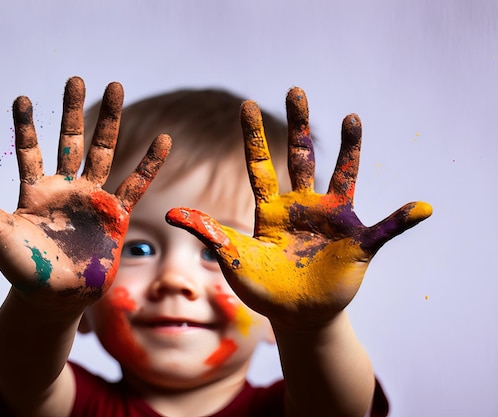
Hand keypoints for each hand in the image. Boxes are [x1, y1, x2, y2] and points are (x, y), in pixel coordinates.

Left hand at [0, 77, 170, 308]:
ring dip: (109, 122)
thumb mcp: (0, 236)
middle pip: (70, 141)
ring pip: (102, 153)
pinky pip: (136, 185)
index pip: (29, 151)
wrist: (56, 299)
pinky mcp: (116, 215)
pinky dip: (150, 164)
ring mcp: (92, 199)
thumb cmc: (24, 271)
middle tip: (76, 80)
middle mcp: (65, 189)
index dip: (26, 126)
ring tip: (115, 88)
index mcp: (35, 192)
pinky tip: (163, 140)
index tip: (22, 98)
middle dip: (73, 111)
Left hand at [166, 87, 430, 326]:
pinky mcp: (356, 245)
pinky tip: (422, 207)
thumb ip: (209, 233)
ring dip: (349, 149)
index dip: (254, 136)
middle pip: (301, 157)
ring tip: (352, 117)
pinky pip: (384, 230)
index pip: (260, 165)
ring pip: (342, 176)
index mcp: (271, 209)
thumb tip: (172, 212)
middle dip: (299, 124)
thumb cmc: (262, 289)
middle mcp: (303, 206)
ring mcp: (331, 222)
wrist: (295, 316)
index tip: (248, 104)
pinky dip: (402, 220)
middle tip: (295, 89)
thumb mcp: (233, 259)